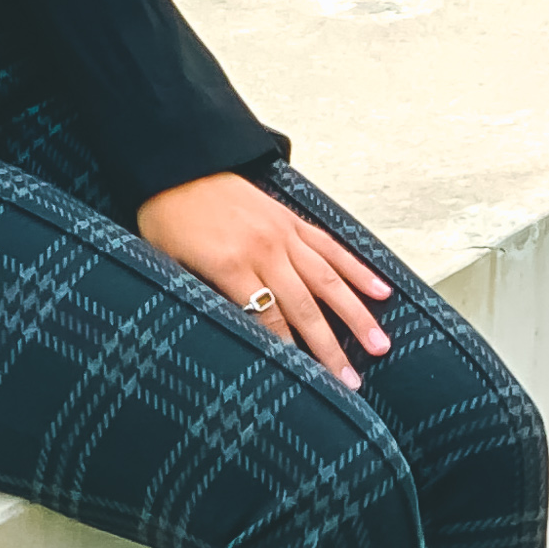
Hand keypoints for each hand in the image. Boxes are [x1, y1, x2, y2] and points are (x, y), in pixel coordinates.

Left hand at [137, 172, 391, 390]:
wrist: (177, 164)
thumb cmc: (166, 217)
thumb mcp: (168, 262)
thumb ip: (199, 296)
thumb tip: (222, 334)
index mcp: (229, 265)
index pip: (268, 320)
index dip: (289, 353)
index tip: (309, 384)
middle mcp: (263, 250)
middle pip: (304, 307)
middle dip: (330, 348)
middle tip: (353, 383)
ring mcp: (281, 233)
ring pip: (327, 279)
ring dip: (356, 314)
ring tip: (382, 344)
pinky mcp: (290, 219)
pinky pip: (328, 246)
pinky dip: (356, 269)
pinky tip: (380, 289)